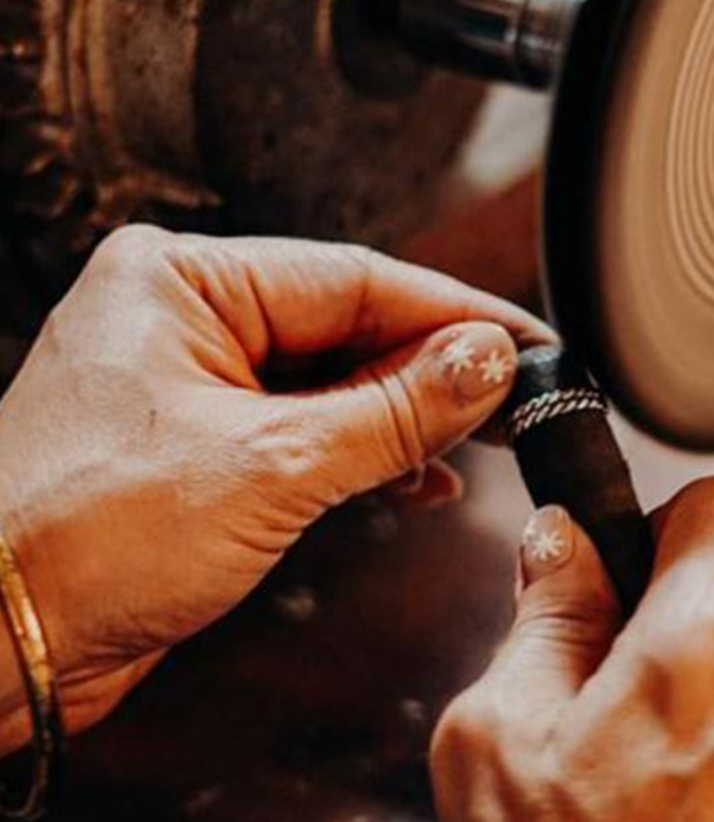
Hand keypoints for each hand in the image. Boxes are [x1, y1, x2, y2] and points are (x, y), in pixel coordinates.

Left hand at [0, 225, 551, 753]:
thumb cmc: (78, 541)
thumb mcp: (270, 466)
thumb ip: (393, 408)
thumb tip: (486, 358)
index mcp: (184, 280)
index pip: (355, 280)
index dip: (453, 314)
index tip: (525, 341)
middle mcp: (188, 317)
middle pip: (349, 328)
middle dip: (434, 369)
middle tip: (517, 394)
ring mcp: (194, 381)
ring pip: (335, 381)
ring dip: (407, 416)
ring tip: (481, 438)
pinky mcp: (203, 443)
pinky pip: (307, 428)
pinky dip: (365, 453)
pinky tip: (418, 477)